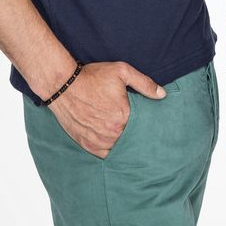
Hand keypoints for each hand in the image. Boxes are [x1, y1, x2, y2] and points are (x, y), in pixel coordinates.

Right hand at [48, 61, 165, 157]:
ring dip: (123, 142)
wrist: (63, 85)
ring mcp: (99, 140)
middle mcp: (113, 132)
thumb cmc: (92, 77)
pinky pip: (105, 154)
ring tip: (126, 135)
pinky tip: (114, 142)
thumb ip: (144, 83)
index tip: (147, 120)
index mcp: (124, 116)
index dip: (145, 122)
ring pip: (119, 147)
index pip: (143, 125)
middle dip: (135, 133)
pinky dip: (111, 149)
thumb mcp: (121, 72)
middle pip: (131, 137)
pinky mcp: (87, 145)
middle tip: (137, 128)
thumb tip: (163, 94)